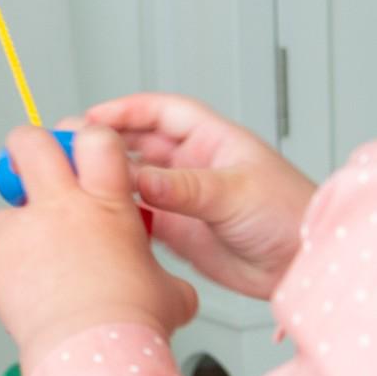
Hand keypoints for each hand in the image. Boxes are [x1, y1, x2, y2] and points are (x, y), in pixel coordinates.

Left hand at [0, 126, 198, 363]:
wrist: (98, 352)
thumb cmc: (134, 324)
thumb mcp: (169, 290)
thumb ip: (162, 276)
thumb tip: (171, 291)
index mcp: (107, 203)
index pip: (96, 139)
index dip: (89, 139)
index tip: (87, 153)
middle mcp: (59, 208)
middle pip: (30, 143)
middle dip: (29, 148)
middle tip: (34, 166)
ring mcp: (21, 233)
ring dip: (10, 235)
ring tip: (30, 267)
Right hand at [84, 93, 315, 299]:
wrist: (304, 264)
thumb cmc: (289, 214)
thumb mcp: (234, 193)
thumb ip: (184, 188)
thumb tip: (140, 179)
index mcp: (212, 140)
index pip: (161, 112)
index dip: (126, 110)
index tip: (92, 116)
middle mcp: (194, 165)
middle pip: (140, 145)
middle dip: (107, 144)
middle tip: (73, 149)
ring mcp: (185, 199)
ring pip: (137, 182)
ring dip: (110, 181)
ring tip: (77, 184)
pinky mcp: (181, 232)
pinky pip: (141, 219)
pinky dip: (120, 217)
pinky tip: (101, 219)